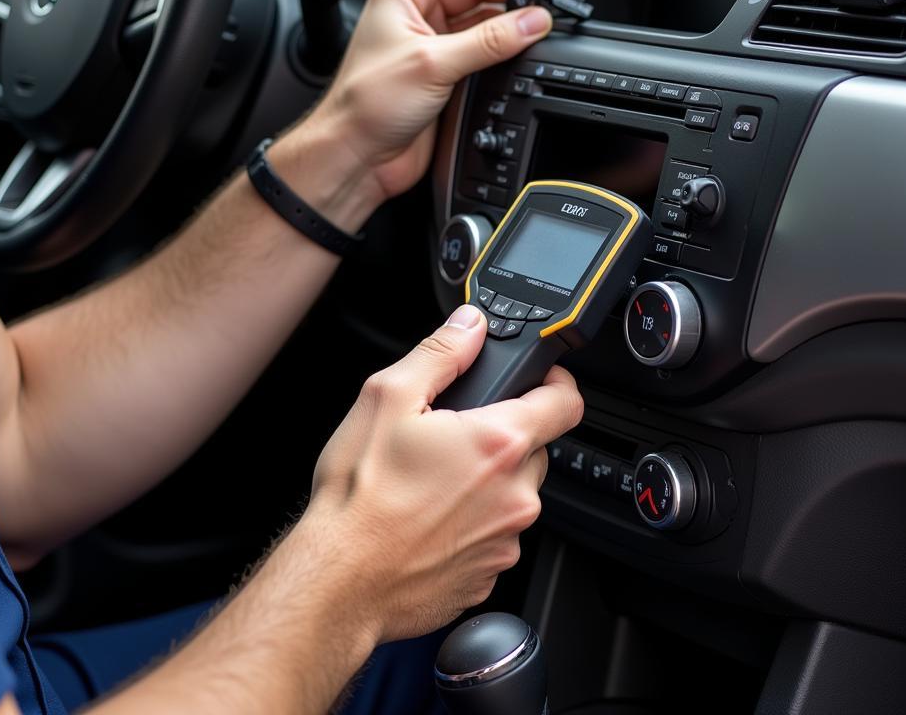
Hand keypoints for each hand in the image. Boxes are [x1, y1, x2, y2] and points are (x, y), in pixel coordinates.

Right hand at [305, 304, 583, 642]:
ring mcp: (504, 541)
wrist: (339, 580)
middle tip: (451, 436)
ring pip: (512, 494)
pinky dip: (471, 523)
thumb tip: (470, 326)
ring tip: (429, 482)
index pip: (566, 402)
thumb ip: (440, 352)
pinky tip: (427, 518)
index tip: (539, 378)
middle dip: (502, 436)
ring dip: (486, 482)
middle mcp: (515, 496)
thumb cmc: (360, 496)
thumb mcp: (388, 397)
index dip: (555, 381)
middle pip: (534, 448)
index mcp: (498, 444)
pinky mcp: (487, 575)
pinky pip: (493, 536)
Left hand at [307, 0, 566, 202]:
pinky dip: (506, 46)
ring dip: (511, 17)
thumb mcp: (432, 64)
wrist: (356, 156)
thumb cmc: (365, 105)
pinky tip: (523, 47)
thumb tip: (532, 21)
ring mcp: (433, 41)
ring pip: (483, 14)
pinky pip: (484, 48)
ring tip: (538, 22)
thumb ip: (489, 41)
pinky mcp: (446, 71)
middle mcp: (417, 10)